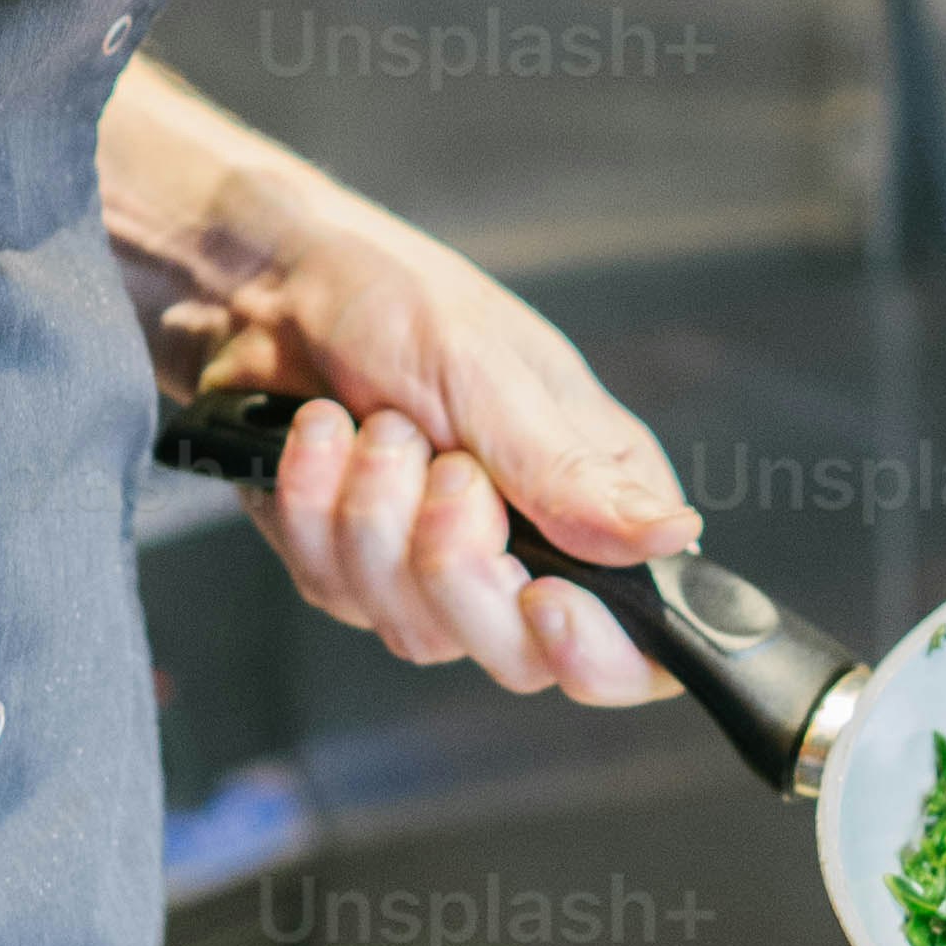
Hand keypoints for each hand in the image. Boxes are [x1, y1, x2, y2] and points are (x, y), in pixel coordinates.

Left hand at [97, 62, 689, 700]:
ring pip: (415, 628)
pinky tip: (318, 435)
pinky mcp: (350, 575)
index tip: (544, 599)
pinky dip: (317, 505)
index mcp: (594, 502)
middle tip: (443, 467)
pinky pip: (335, 592)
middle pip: (517, 656)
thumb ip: (571, 475)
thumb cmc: (396, 303)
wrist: (271, 289)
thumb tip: (674, 537)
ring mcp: (431, 574)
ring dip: (376, 514)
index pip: (634, 642)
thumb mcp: (491, 376)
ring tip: (373, 422)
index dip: (596, 651)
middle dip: (458, 562)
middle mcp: (523, 552)